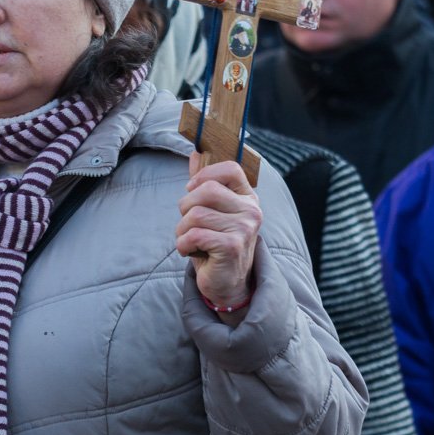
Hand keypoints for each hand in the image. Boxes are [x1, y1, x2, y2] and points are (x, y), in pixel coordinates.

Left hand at [176, 152, 261, 310]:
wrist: (226, 283)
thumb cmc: (215, 243)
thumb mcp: (211, 211)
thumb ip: (205, 182)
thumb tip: (195, 152)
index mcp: (248, 198)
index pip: (229, 168)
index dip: (203, 176)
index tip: (192, 191)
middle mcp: (251, 211)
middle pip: (206, 190)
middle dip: (185, 207)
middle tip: (189, 224)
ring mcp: (244, 228)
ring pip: (195, 214)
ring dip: (182, 230)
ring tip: (191, 241)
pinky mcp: (232, 246)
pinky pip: (194, 234)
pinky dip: (183, 245)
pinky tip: (191, 252)